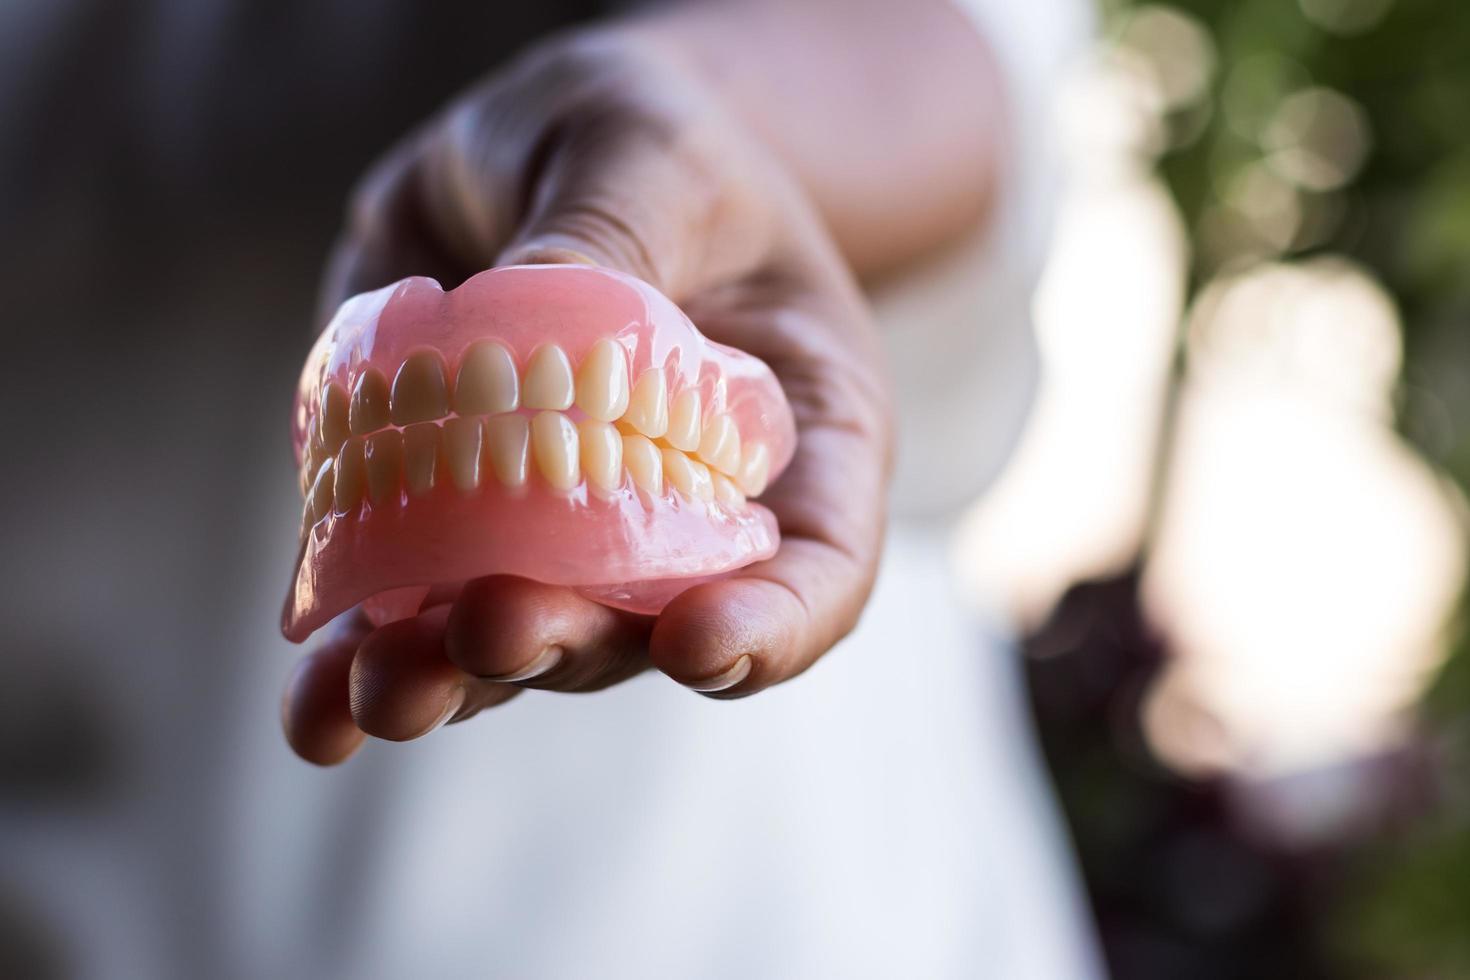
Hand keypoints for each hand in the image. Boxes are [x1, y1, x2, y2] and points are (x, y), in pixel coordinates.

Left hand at [283, 29, 891, 763]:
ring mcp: (560, 526)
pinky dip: (356, 661)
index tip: (701, 643)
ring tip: (377, 691)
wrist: (540, 150)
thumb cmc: (646, 140)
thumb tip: (525, 328)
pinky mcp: (445, 514)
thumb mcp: (649, 151)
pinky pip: (410, 606)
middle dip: (571, 642)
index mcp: (788, 434)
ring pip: (524, 638)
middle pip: (648, 623)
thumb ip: (614, 237)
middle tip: (494, 627)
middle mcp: (682, 508)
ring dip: (451, 676)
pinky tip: (312, 710)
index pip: (817, 566)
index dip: (773, 624)